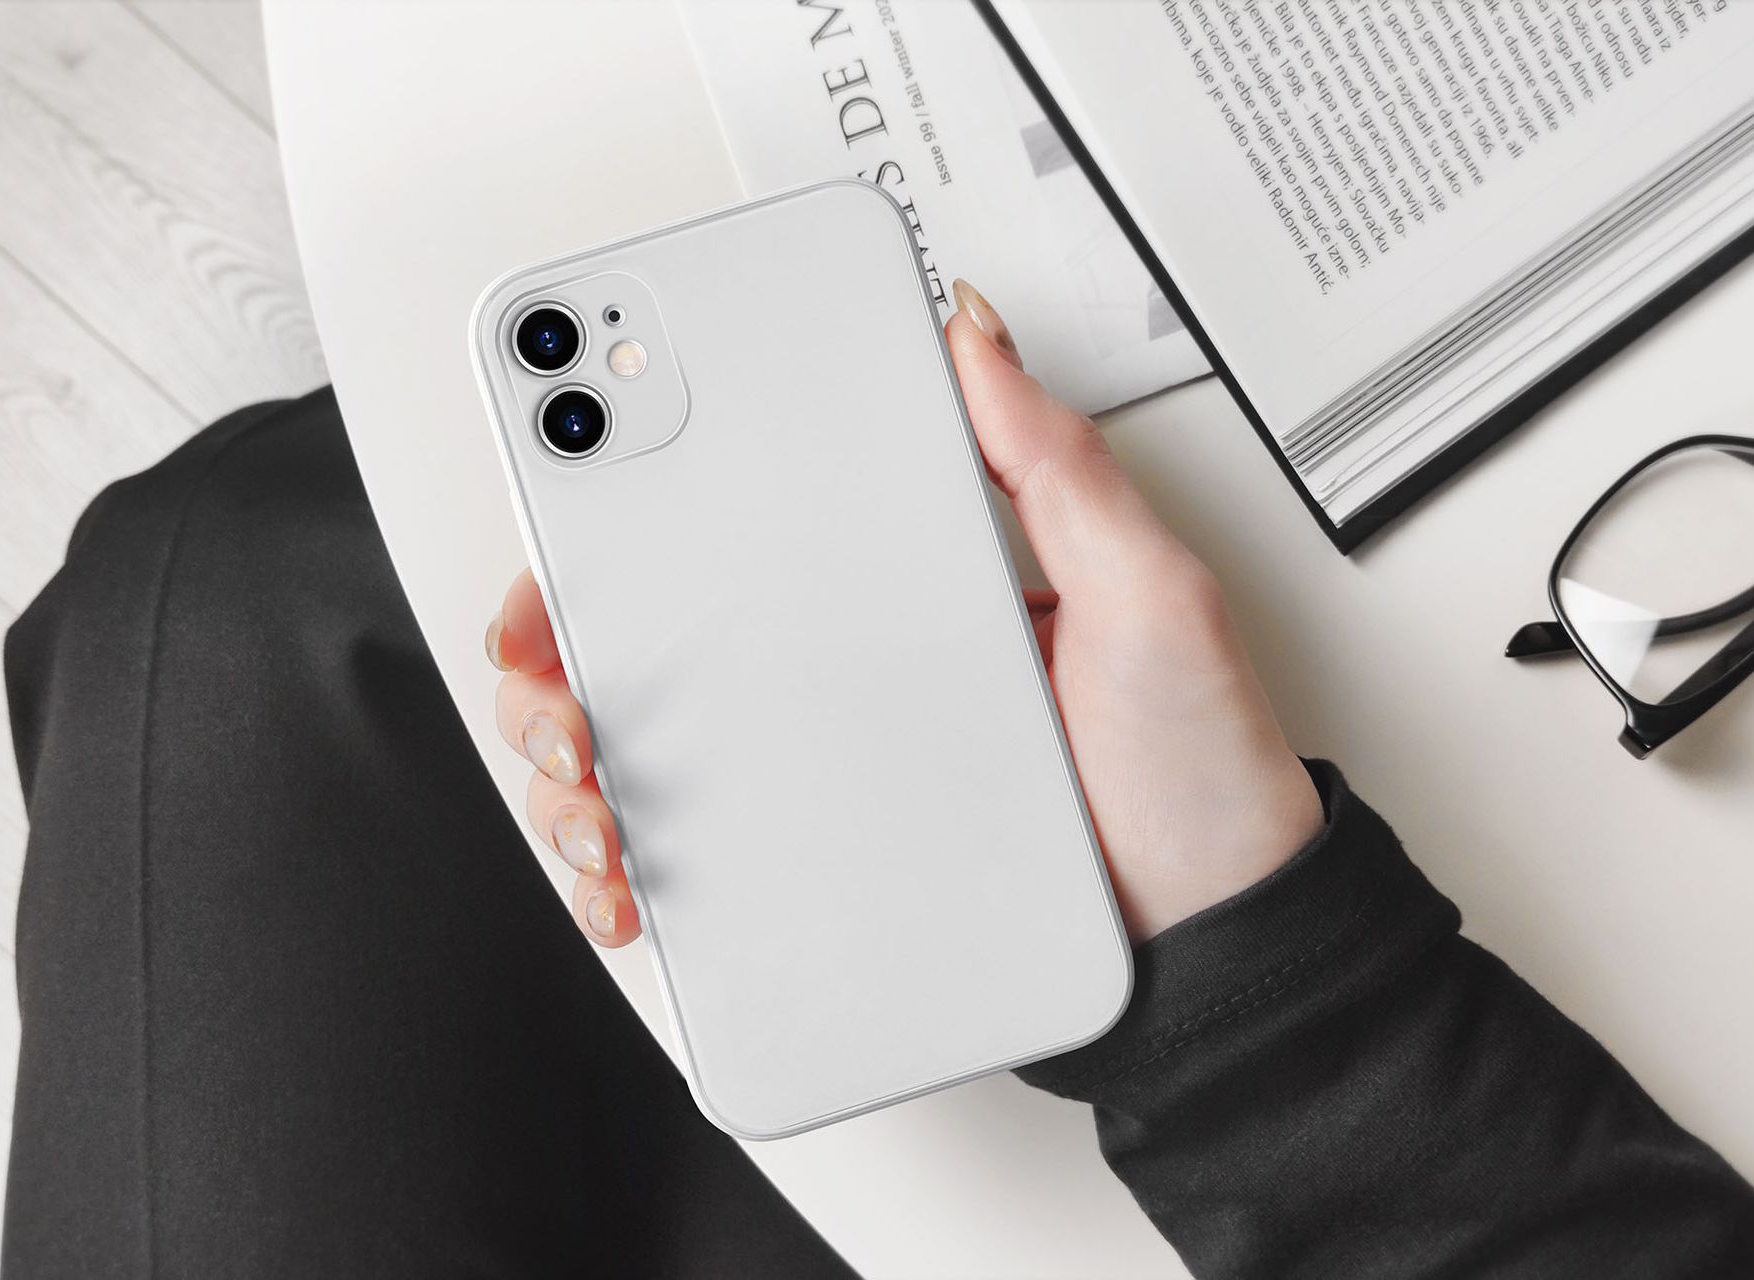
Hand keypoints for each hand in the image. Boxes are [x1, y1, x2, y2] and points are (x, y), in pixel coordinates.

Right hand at [486, 280, 1321, 947]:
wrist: (1212, 944)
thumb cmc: (1194, 772)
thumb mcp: (1146, 591)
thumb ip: (1055, 463)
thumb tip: (972, 333)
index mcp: (908, 585)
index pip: (750, 514)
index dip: (642, 485)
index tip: (575, 460)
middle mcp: (848, 672)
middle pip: (659, 630)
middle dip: (559, 633)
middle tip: (541, 652)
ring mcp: (826, 773)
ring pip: (648, 744)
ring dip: (568, 751)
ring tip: (583, 779)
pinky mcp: (824, 863)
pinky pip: (695, 854)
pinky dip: (627, 864)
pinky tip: (626, 871)